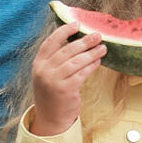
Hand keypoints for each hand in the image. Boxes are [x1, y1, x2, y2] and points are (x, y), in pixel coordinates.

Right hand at [28, 21, 103, 136]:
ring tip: (103, 47)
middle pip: (66, 50)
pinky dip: (91, 66)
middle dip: (84, 41)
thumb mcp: (48, 74)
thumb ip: (56, 59)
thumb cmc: (52, 93)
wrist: (50, 118)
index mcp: (38, 64)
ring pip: (76, 61)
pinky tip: (99, 61)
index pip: (50, 42)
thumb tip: (77, 41)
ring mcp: (54, 80)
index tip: (77, 24)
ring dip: (91, 53)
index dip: (64, 31)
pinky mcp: (66, 90)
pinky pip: (82, 73)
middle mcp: (44, 71)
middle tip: (97, 35)